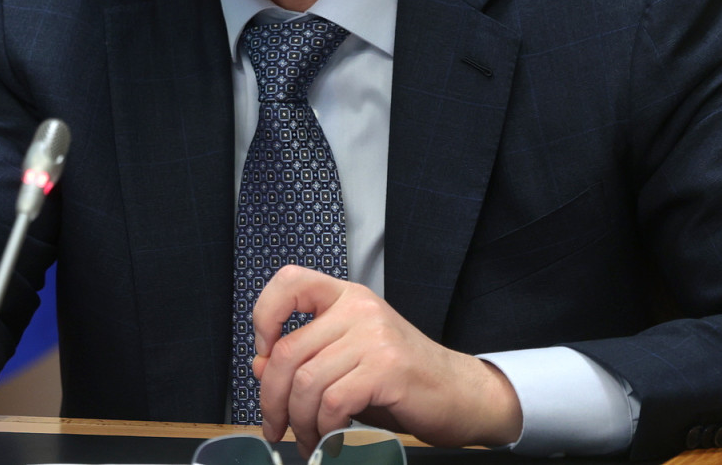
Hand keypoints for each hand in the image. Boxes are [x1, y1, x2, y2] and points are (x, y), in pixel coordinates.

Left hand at [251, 266, 521, 452]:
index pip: (290, 281)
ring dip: (299, 422)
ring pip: (307, 382)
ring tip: (308, 440)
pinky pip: (334, 402)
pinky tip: (330, 440)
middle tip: (275, 426)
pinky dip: (324, 429)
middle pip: (289, 350)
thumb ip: (307, 359)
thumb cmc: (404, 380)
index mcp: (348, 297)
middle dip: (271, 398)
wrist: (463, 395)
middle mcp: (359, 308)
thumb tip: (258, 366)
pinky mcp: (387, 368)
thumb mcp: (349, 361)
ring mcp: (374, 336)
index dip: (265, 315)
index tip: (263, 354)